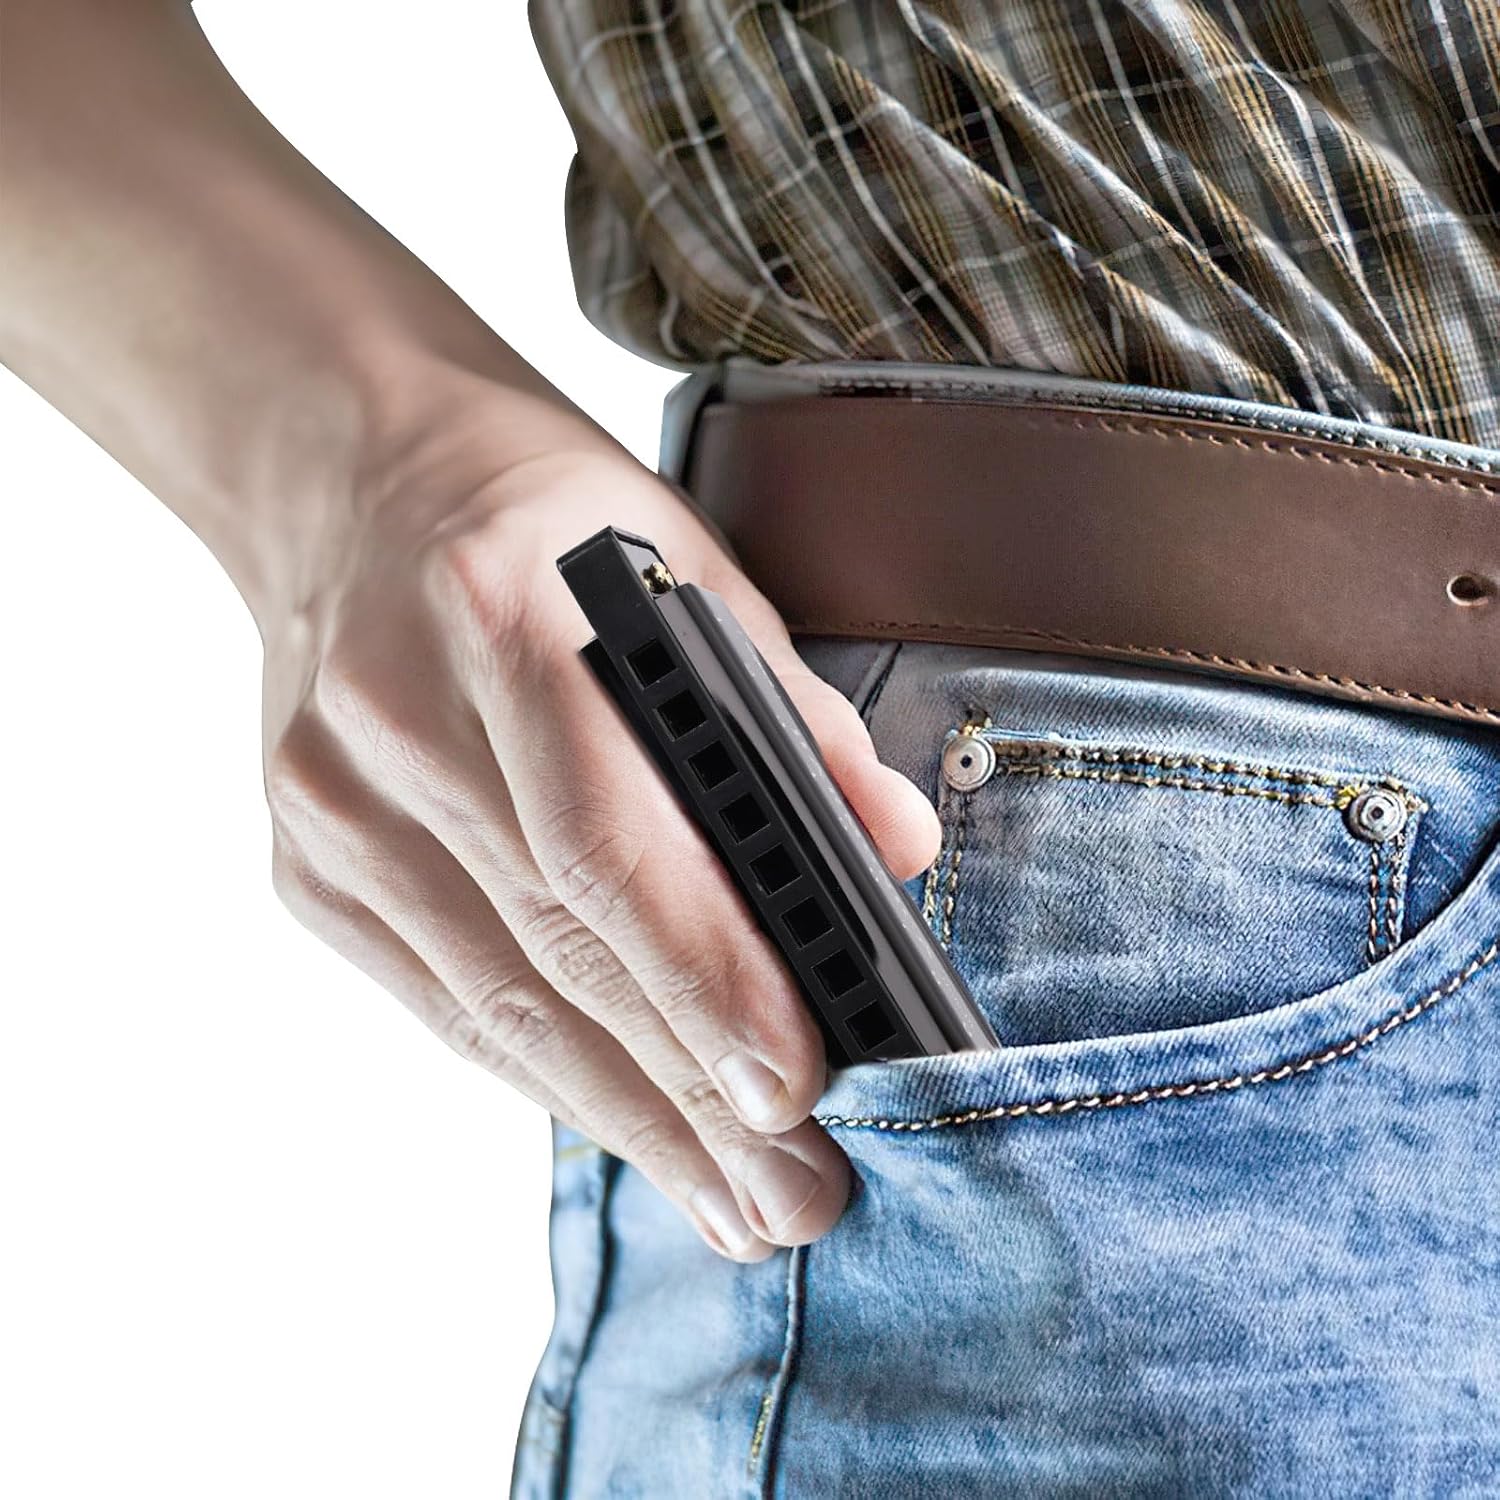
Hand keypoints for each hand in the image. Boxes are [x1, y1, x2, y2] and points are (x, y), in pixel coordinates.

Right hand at [261, 442, 940, 1260]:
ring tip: (728, 1201)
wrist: (355, 486)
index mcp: (498, 613)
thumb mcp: (687, 563)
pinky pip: (441, 1001)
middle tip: (792, 1195)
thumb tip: (898, 854)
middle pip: (553, 946)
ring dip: (623, 1116)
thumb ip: (793, 711)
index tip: (792, 1087)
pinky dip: (543, 1073)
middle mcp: (389, 717)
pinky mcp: (305, 868)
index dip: (700, 973)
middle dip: (685, 1091)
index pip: (602, 836)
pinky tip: (626, 1125)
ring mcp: (328, 804)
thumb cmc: (546, 521)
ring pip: (493, 1001)